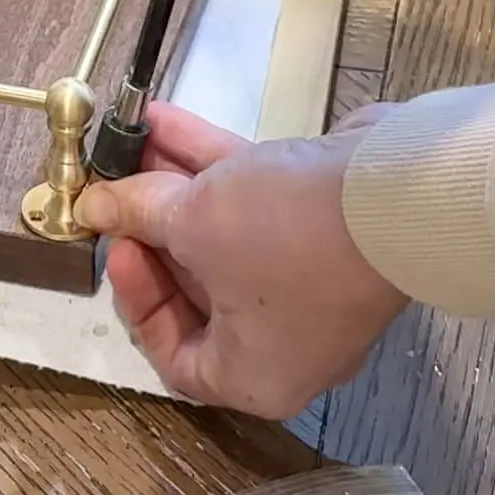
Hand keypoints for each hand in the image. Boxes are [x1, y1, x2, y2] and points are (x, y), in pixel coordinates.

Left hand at [74, 103, 406, 418]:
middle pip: (199, 288)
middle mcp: (288, 340)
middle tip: (115, 183)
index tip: (120, 244)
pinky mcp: (328, 228)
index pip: (178, 359)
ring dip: (177, 184)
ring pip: (227, 234)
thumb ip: (138, 213)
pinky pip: (259, 204)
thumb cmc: (288, 235)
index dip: (138, 300)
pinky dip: (216, 166)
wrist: (400, 188)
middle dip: (152, 226)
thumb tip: (95, 208)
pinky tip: (169, 120)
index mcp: (256, 373)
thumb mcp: (195, 222)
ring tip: (131, 136)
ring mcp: (313, 282)